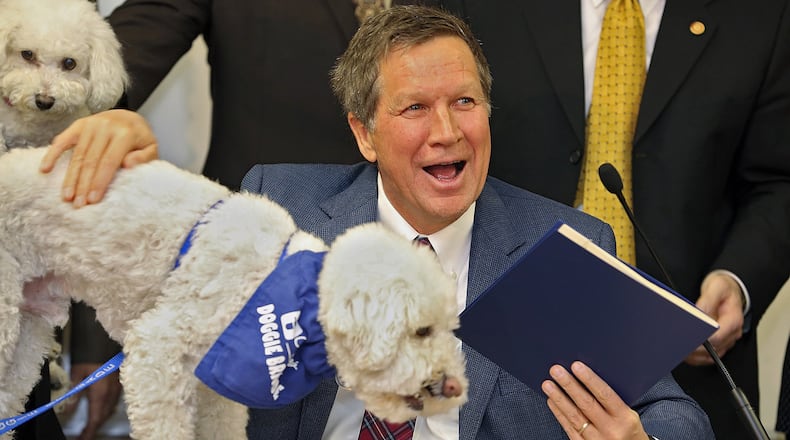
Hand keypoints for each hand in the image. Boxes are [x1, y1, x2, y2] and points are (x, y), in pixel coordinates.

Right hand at [39, 109, 157, 207]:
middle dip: (83, 184)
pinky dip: (52, 154)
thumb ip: (144, 157)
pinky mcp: (79, 125)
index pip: (109, 161)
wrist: (128, 117)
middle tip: (78, 204)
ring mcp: (90, 125)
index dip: (100, 181)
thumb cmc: (140, 138)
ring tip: (66, 196)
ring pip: (77, 154)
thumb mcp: (151, 147)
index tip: (93, 200)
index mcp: (125, 134)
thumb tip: (128, 165)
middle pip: (91, 160)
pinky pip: (62, 140)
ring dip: (70, 177)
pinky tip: (45, 169)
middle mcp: (105, 127)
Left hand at [60, 363, 121, 439]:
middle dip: (94, 427)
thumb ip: (73, 392)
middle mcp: (111, 393)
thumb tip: (67, 408)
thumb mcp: (77, 373)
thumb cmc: (91, 356)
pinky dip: (106, 410)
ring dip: (100, 419)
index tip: (82, 439)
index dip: (89, 431)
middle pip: (103, 417)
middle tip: (84, 434)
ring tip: (91, 425)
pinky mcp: (119, 384)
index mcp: (101, 393)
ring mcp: (117, 389)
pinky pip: (114, 402)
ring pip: (109, 410)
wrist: (105, 343)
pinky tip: (102, 409)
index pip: (95, 418)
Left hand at [542, 361, 648, 439]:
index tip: (576, 365)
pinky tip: (552, 401)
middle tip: (556, 370)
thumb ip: (612, 401)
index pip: (605, 395)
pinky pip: (569, 429)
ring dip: (559, 398)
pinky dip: (559, 414)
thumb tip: (587, 377)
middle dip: (569, 385)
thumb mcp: (628, 416)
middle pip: (586, 404)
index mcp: (626, 419)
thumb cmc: (628, 431)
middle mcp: (612, 431)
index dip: (590, 379)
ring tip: (548, 384)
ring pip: (574, 417)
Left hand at [684, 272, 743, 364]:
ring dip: (692, 353)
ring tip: (676, 346)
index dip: (700, 338)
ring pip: (708, 355)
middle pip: (711, 348)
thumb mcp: (717, 286)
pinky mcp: (717, 343)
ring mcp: (725, 340)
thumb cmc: (724, 289)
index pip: (717, 336)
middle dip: (693, 346)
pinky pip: (706, 356)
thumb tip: (699, 311)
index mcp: (733, 320)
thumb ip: (708, 299)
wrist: (728, 291)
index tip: (685, 336)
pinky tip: (681, 350)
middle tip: (676, 342)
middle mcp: (731, 333)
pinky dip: (693, 356)